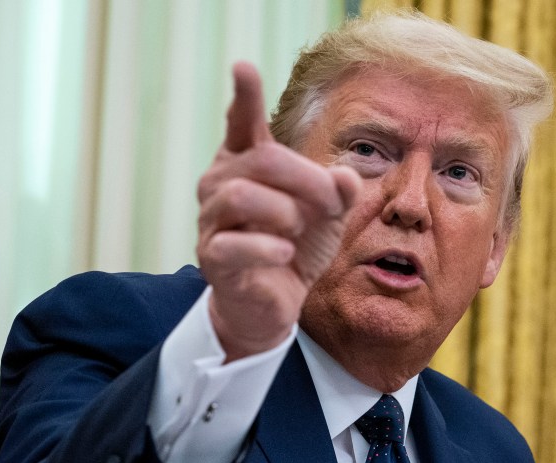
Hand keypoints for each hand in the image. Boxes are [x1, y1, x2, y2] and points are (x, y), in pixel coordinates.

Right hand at [196, 62, 360, 361]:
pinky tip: (285, 255)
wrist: (272, 302)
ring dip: (284, 213)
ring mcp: (211, 219)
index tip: (243, 67)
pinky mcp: (212, 256)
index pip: (242, 124)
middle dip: (306, 179)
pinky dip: (266, 247)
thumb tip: (344, 175)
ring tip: (297, 232)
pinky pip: (233, 243)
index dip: (244, 97)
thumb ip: (337, 190)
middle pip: (260, 160)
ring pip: (240, 195)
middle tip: (331, 203)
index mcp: (247, 164)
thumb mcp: (327, 215)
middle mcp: (220, 183)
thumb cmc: (295, 247)